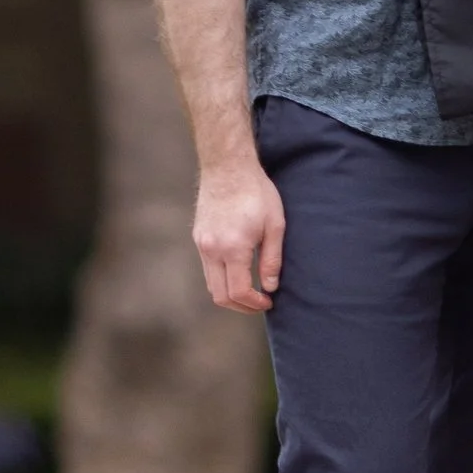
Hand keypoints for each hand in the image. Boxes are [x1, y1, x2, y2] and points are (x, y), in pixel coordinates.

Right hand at [194, 160, 285, 312]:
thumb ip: (271, 259)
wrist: (227, 166)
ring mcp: (202, 244)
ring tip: (250, 290)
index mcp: (232, 248)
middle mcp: (212, 250)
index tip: (268, 302)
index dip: (254, 304)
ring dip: (229, 294)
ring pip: (211, 284)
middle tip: (258, 303)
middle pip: (220, 296)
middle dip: (240, 306)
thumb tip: (270, 287)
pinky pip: (207, 268)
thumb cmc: (256, 192)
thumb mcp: (274, 225)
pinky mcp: (198, 237)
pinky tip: (237, 271)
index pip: (239, 292)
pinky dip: (221, 278)